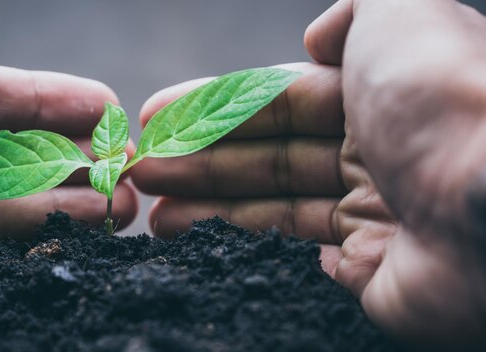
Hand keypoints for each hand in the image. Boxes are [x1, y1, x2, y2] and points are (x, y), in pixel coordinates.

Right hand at [134, 0, 485, 347]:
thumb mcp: (400, 13)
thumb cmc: (443, 102)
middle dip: (197, 158)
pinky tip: (200, 239)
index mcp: (379, 94)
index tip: (157, 115)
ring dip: (206, 205)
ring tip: (151, 210)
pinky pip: (294, 253)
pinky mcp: (369, 269)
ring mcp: (372, 214)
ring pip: (270, 206)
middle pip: (265, 154)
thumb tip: (316, 38)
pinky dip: (243, 244)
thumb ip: (357, 10)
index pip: (277, 100)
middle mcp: (374, 152)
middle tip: (141, 168)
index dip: (213, 106)